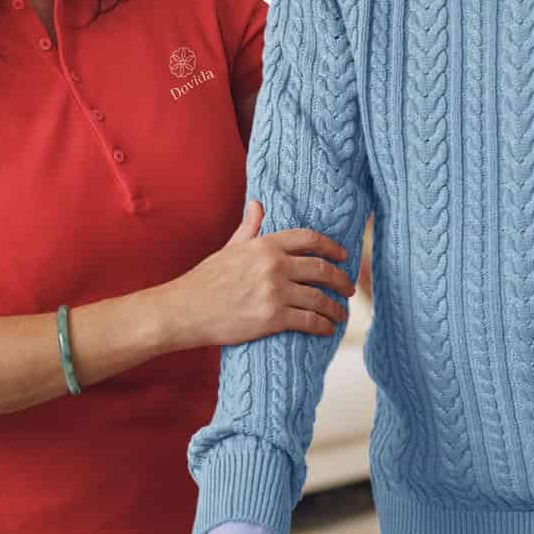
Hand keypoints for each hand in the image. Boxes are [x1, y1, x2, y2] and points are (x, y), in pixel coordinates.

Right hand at [166, 201, 354, 347]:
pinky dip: (323, 326)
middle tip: (349, 288)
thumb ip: (248, 228)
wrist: (184, 310)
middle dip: (341, 280)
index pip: (309, 239)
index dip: (332, 247)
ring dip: (336, 308)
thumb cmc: (204, 281)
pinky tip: (327, 329)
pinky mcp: (272, 318)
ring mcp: (275, 292)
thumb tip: (257, 204)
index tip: (343, 255)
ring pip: (320, 298)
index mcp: (265, 245)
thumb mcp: (229, 249)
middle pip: (322, 268)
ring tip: (341, 314)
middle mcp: (274, 265)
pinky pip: (309, 321)